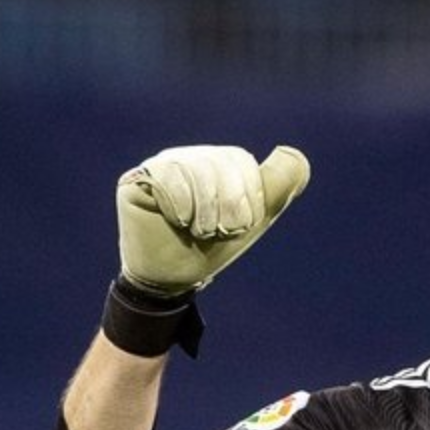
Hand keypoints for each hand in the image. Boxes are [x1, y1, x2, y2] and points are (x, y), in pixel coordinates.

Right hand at [116, 144, 310, 294]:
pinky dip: (180, 205)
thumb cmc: (212, 246)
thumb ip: (277, 186)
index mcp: (219, 162)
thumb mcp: (253, 218)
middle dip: (227, 207)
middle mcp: (190, 157)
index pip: (242, 163)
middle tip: (216, 232)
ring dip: (204, 210)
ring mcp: (162, 165)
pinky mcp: (137, 179)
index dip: (247, 199)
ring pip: (195, 169)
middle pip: (220, 163)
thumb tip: (292, 152)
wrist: (174, 276)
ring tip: (198, 231)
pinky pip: (166, 176)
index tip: (238, 227)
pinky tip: (177, 221)